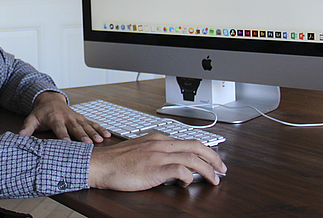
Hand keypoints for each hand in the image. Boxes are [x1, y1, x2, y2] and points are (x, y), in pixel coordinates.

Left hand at [19, 91, 110, 143]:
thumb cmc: (41, 113)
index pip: (60, 129)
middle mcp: (67, 117)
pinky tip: (108, 135)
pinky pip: (92, 123)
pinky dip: (100, 128)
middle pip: (76, 128)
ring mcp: (76, 117)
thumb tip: (20, 137)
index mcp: (55, 118)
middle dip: (83, 136)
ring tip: (101, 140)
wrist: (50, 100)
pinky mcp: (82, 118)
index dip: (64, 137)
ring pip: (86, 126)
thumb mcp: (32, 118)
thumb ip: (27, 128)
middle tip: (90, 144)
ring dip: (94, 133)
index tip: (69, 144)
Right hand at [88, 133, 226, 189]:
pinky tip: (188, 183)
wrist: (100, 165)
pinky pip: (180, 170)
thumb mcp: (138, 151)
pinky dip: (189, 176)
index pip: (187, 141)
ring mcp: (158, 155)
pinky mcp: (154, 168)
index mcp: (157, 139)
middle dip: (214, 158)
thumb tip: (169, 164)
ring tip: (215, 179)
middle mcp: (160, 144)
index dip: (204, 151)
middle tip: (222, 169)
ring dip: (208, 169)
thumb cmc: (115, 162)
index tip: (212, 160)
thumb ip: (155, 153)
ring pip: (192, 157)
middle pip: (196, 146)